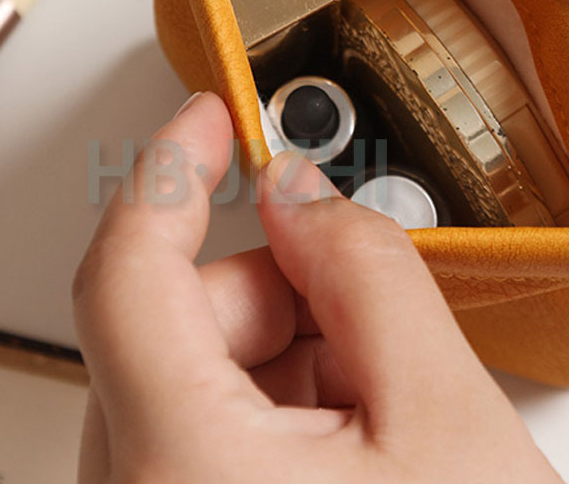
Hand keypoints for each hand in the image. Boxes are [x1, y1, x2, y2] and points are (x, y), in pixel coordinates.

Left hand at [73, 92, 560, 482]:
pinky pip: (197, 418)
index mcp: (180, 475)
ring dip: (283, 351)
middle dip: (274, 288)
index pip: (124, 272)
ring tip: (373, 406)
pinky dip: (271, 398)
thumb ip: (367, 272)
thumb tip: (300, 193)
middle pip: (174, 319)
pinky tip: (346, 439)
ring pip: (189, 367)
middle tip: (360, 308)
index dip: (165, 174)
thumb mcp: (444, 420)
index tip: (204, 120)